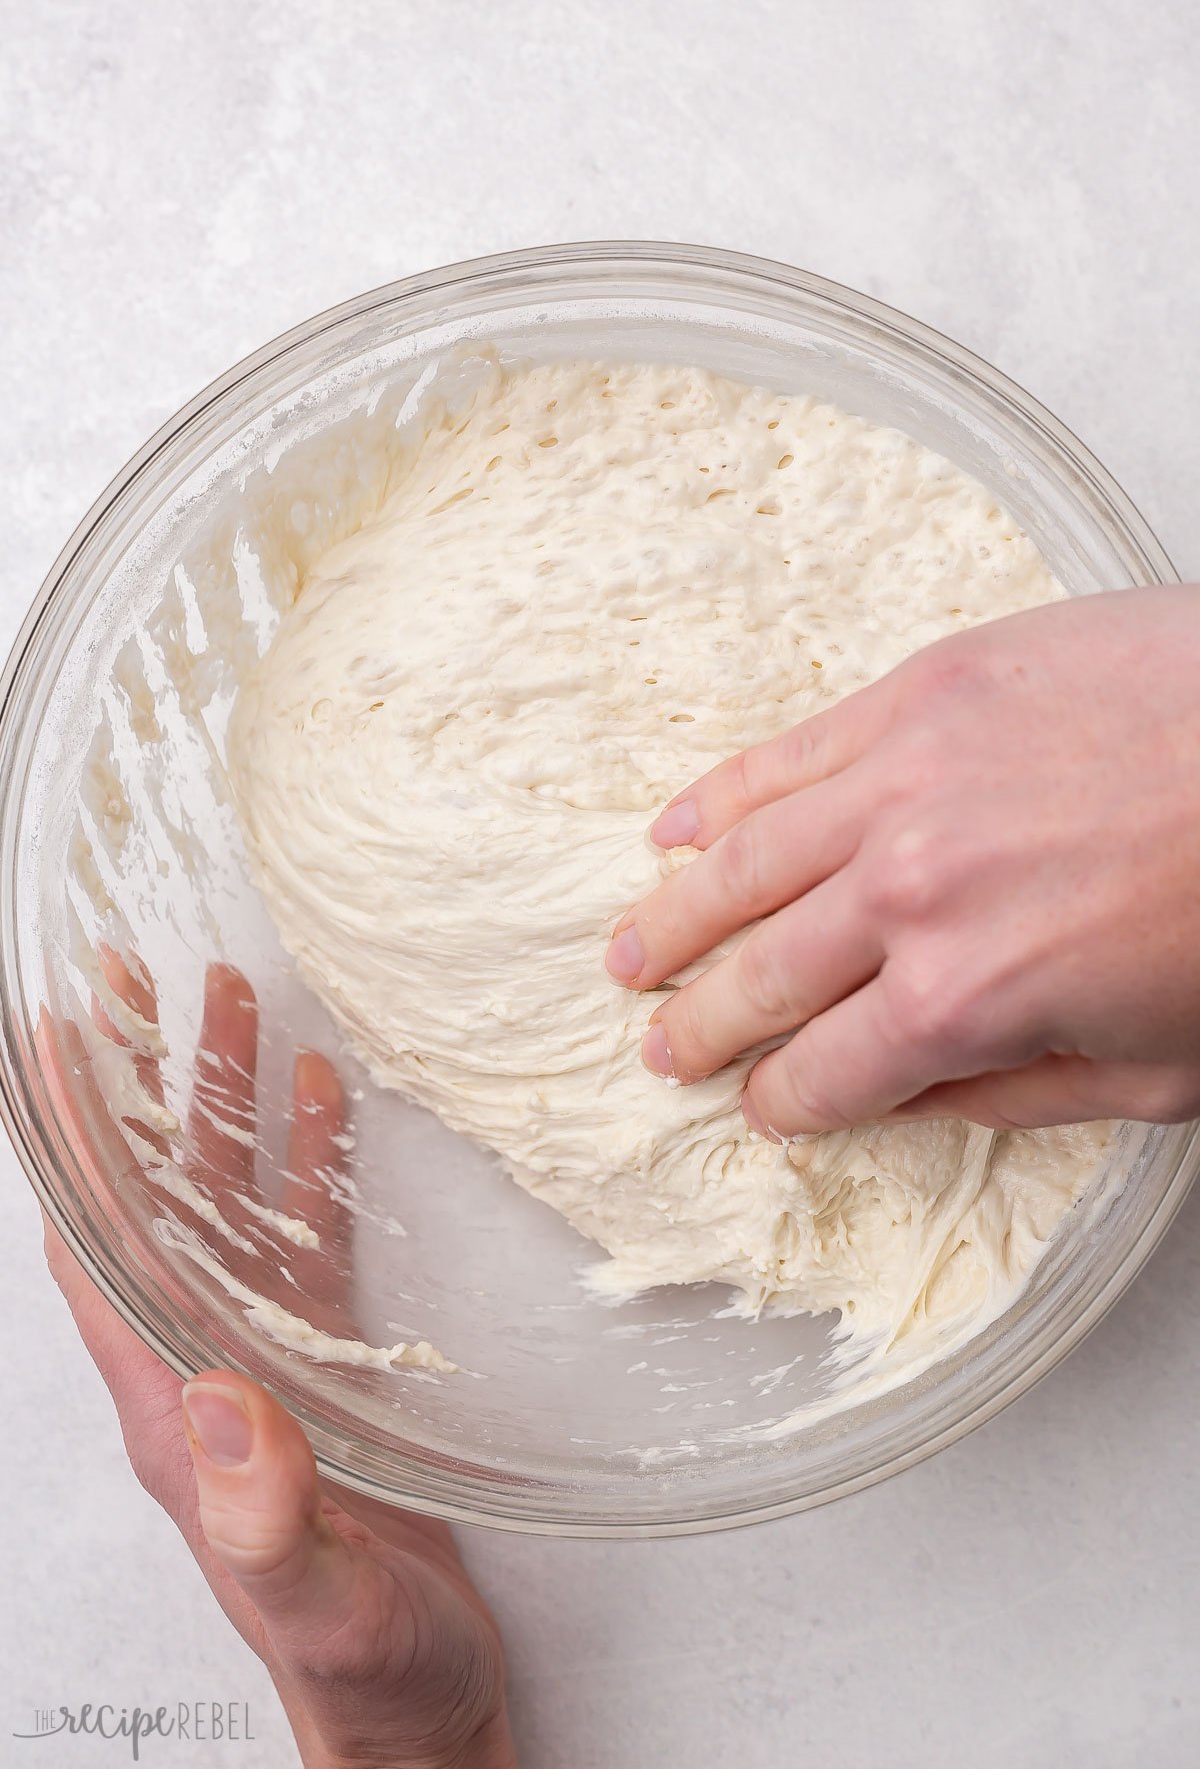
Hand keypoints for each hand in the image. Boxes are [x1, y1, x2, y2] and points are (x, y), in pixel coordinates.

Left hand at [40, 955, 513, 1768]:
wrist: (414, 1715)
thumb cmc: (359, 1671)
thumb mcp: (316, 1597)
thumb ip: (266, 1507)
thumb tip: (215, 1394)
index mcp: (173, 1411)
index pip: (95, 1246)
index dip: (69, 1143)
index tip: (53, 1041)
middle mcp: (200, 1366)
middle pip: (150, 1196)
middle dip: (137, 1086)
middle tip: (137, 985)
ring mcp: (258, 1360)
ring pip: (222, 1201)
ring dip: (217, 1104)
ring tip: (226, 1009)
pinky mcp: (320, 1368)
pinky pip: (300, 1238)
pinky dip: (303, 1161)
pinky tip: (314, 1105)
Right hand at [606, 585, 1199, 1138]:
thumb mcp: (1165, 1067)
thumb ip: (1024, 1091)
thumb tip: (922, 1098)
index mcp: (966, 998)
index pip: (829, 1073)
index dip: (782, 1102)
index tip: (762, 1108)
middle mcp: (909, 892)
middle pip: (763, 975)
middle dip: (703, 1024)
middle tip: (659, 1045)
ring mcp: (905, 777)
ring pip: (745, 863)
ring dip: (676, 918)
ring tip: (628, 952)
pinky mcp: (924, 688)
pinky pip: (787, 754)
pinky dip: (719, 799)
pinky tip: (676, 831)